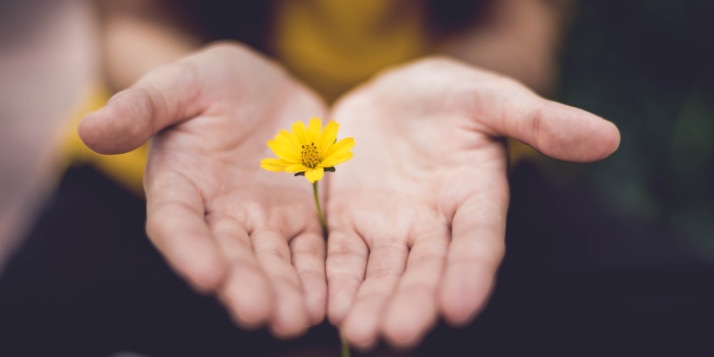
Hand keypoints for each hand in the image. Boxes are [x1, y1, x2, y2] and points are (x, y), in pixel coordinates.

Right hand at [79, 42, 327, 337]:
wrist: (263, 87)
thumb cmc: (211, 83)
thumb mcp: (179, 84)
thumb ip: (141, 107)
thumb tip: (89, 127)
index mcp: (180, 185)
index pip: (178, 224)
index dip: (189, 250)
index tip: (207, 275)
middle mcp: (218, 214)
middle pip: (229, 255)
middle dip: (243, 285)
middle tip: (259, 313)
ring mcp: (262, 219)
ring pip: (272, 261)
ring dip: (283, 292)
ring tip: (295, 319)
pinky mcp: (300, 217)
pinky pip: (309, 250)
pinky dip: (316, 275)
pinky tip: (326, 301)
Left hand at [325, 57, 619, 348]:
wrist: (394, 96)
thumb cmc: (451, 96)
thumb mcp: (492, 98)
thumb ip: (540, 120)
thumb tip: (607, 137)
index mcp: (476, 198)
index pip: (479, 241)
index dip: (471, 272)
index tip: (461, 306)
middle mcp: (435, 224)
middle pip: (426, 268)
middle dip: (414, 301)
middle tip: (399, 333)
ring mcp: (391, 227)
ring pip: (383, 271)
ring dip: (372, 302)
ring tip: (360, 331)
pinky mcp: (350, 222)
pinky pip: (342, 255)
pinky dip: (336, 279)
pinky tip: (328, 306)